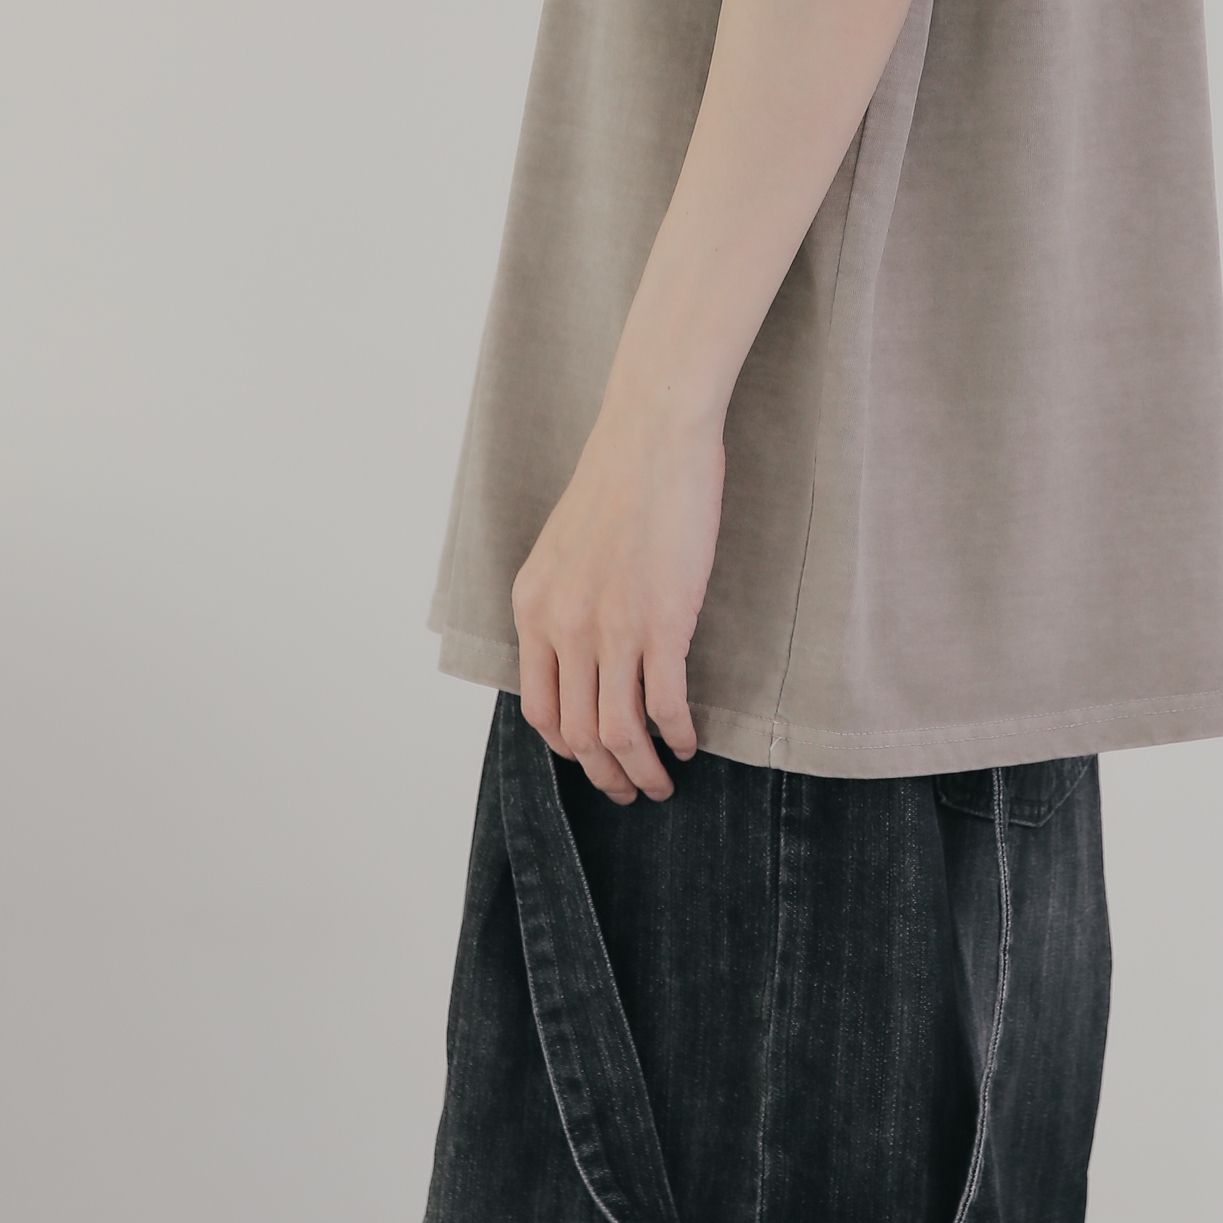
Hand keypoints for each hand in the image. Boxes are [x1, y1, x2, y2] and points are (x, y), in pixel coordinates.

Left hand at [512, 404, 720, 802]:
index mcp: (533, 607)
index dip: (567, 748)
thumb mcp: (564, 547)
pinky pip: (664, 705)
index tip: (592, 759)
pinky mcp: (661, 622)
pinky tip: (688, 740)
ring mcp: (611, 627)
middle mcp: (563, 625)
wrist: (653, 434)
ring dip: (641, 769)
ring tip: (662, 779)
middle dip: (605, 773)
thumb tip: (581, 654)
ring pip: (617, 732)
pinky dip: (676, 735)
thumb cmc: (619, 479)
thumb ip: (563, 602)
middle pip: (577, 733)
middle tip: (630, 788)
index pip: (539, 709)